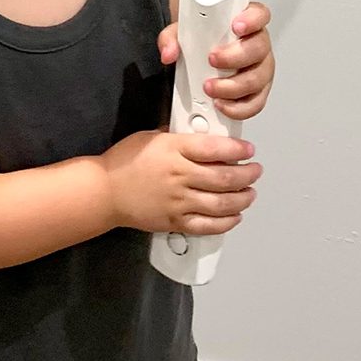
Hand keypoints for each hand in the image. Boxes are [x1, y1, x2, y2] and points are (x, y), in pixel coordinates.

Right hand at [100, 129, 260, 236]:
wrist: (105, 191)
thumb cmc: (124, 161)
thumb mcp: (151, 136)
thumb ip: (178, 137)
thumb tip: (202, 135)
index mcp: (173, 150)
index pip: (215, 148)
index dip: (238, 149)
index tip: (248, 149)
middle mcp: (179, 176)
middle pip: (225, 177)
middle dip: (247, 174)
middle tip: (255, 170)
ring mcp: (178, 201)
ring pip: (222, 203)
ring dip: (243, 198)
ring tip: (250, 193)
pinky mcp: (175, 222)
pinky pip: (208, 225)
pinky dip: (226, 222)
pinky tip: (235, 215)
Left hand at [157, 2, 274, 120]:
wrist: (198, 63)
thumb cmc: (199, 43)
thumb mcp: (181, 33)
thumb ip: (171, 38)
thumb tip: (169, 53)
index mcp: (245, 24)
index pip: (259, 14)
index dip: (252, 19)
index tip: (236, 26)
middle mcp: (258, 45)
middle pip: (259, 48)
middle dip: (235, 56)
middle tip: (213, 59)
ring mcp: (260, 69)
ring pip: (257, 78)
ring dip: (232, 85)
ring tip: (210, 87)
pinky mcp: (258, 93)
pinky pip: (255, 103)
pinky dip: (237, 107)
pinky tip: (220, 103)